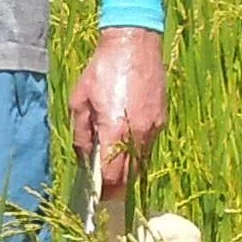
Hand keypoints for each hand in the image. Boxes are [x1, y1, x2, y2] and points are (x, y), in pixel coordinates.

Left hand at [70, 26, 166, 211]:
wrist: (134, 42)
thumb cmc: (102, 68)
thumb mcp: (80, 101)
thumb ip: (82, 134)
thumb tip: (85, 159)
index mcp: (116, 130)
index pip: (112, 176)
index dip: (103, 191)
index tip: (96, 199)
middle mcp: (139, 133)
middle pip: (129, 176)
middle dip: (116, 188)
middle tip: (104, 194)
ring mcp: (153, 127)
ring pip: (141, 163)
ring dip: (128, 171)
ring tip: (113, 173)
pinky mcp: (161, 119)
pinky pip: (149, 146)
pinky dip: (137, 153)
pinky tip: (125, 148)